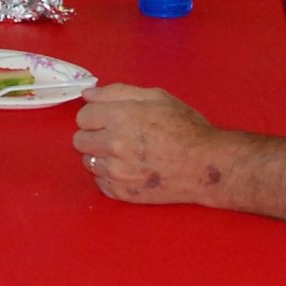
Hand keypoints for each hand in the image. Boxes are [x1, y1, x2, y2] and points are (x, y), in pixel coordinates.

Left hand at [72, 85, 230, 203]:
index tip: (109, 118)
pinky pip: (100, 183)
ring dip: (101, 156)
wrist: (206, 165)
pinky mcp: (122, 193)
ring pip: (88, 162)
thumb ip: (118, 92)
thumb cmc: (186, 127)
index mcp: (120, 117)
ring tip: (125, 154)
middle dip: (94, 135)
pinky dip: (109, 177)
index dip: (96, 115)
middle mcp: (113, 145)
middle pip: (79, 140)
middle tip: (115, 136)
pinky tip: (128, 170)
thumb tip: (88, 94)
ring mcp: (116, 172)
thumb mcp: (157, 97)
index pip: (83, 117)